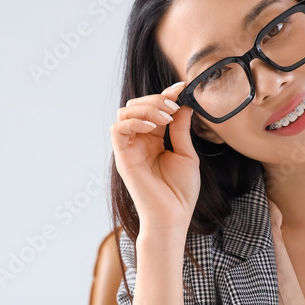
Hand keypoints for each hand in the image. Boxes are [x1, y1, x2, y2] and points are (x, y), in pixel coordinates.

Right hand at [110, 82, 198, 232]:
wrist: (172, 216)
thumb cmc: (180, 192)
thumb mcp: (186, 154)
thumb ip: (181, 129)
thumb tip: (184, 104)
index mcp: (155, 140)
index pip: (154, 109)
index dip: (166, 95)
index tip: (182, 87)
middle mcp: (139, 141)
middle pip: (137, 105)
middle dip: (156, 99)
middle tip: (174, 104)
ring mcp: (129, 148)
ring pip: (125, 112)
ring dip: (146, 108)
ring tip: (166, 116)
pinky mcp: (122, 157)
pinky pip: (118, 129)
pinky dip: (134, 122)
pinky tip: (153, 127)